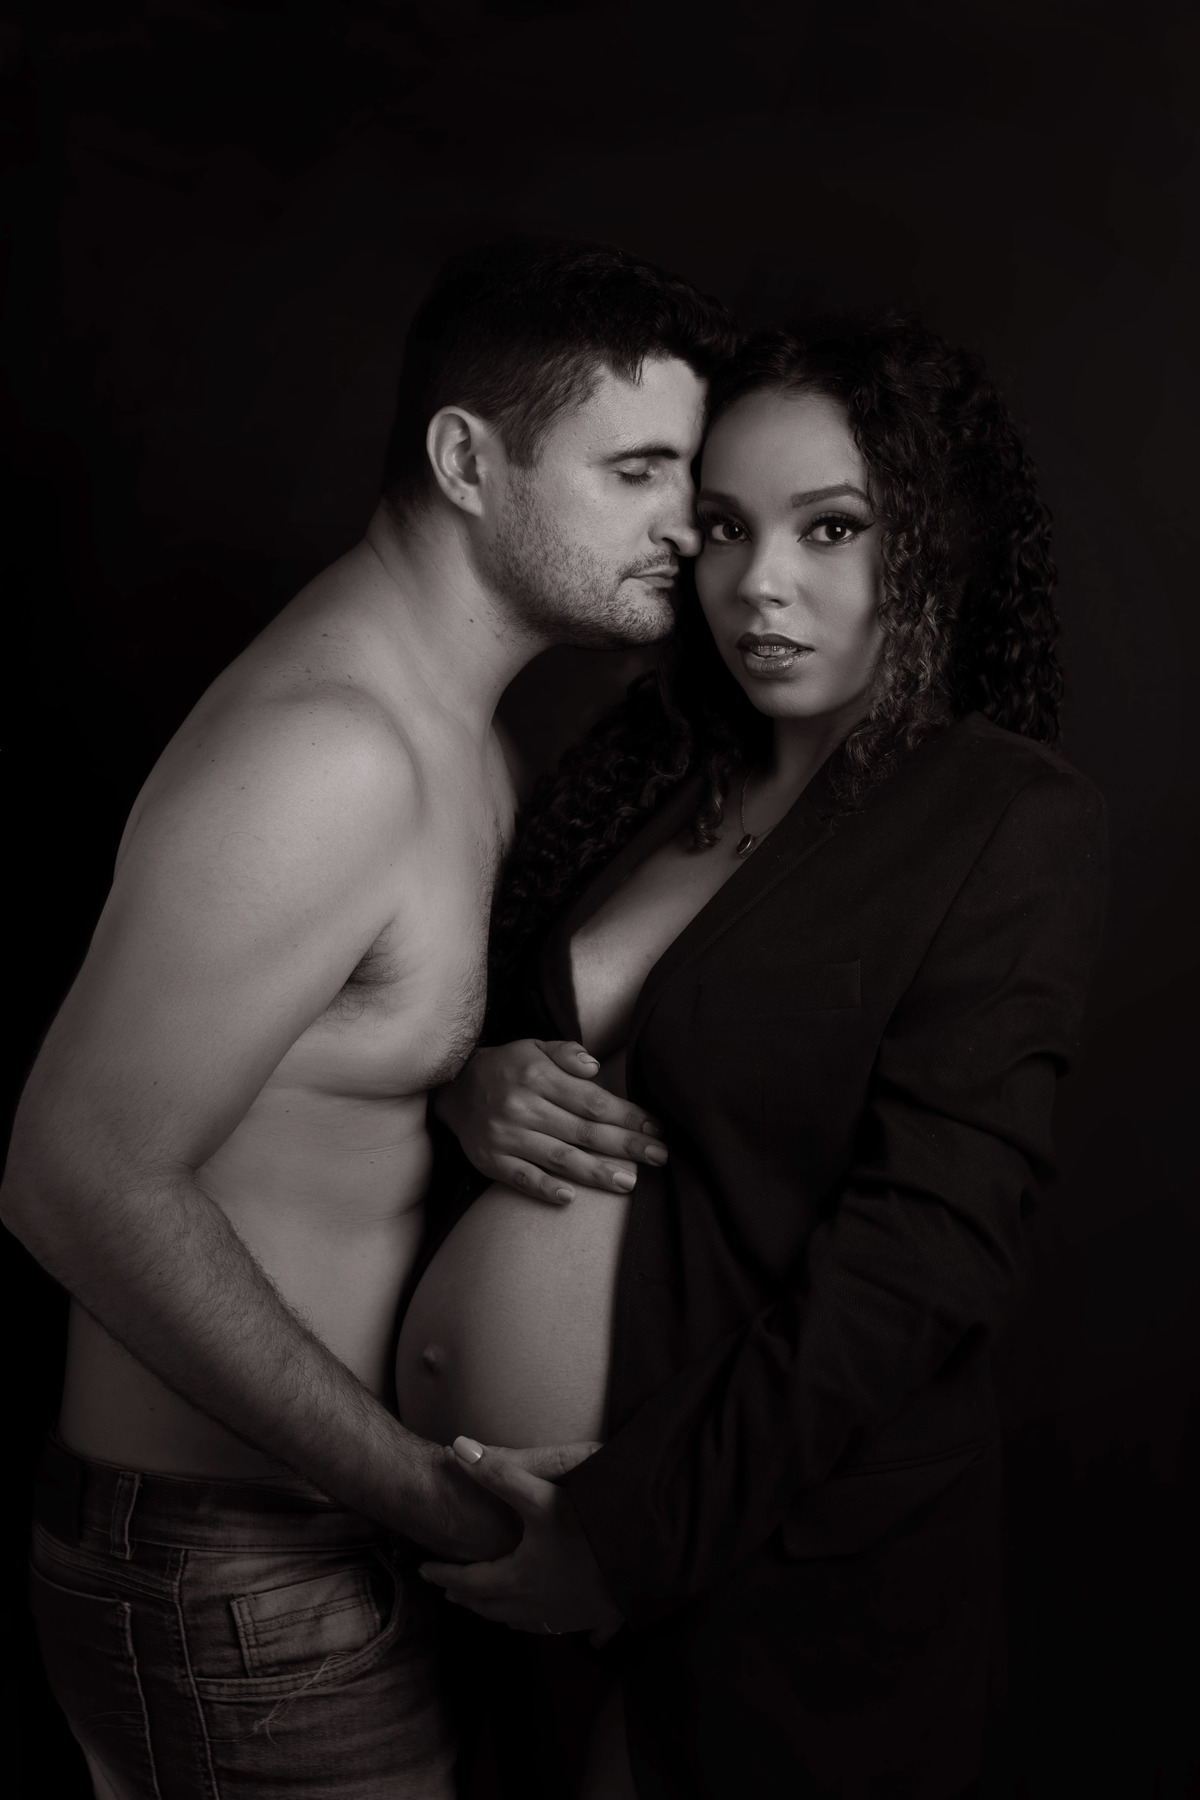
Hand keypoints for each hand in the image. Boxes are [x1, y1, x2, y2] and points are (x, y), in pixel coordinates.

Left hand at [419, 1436, 623, 1636]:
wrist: (643, 1563)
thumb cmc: (588, 1531)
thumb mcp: (540, 1497)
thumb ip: (497, 1473)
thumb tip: (456, 1446)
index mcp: (515, 1578)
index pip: (468, 1580)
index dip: (444, 1573)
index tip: (424, 1569)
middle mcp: (532, 1606)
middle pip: (488, 1606)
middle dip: (466, 1595)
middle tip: (449, 1587)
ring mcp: (560, 1617)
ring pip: (515, 1621)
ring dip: (494, 1610)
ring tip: (485, 1601)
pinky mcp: (584, 1619)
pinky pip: (544, 1626)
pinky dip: (527, 1620)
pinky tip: (536, 1615)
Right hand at [433, 1039, 667, 1205]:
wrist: (453, 1088)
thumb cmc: (506, 1067)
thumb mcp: (534, 1046)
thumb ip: (566, 1053)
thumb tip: (594, 1067)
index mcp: (537, 1077)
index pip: (591, 1101)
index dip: (627, 1115)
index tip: (656, 1127)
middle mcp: (522, 1107)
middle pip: (583, 1131)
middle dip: (626, 1145)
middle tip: (660, 1157)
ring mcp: (506, 1136)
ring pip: (559, 1158)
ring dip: (597, 1172)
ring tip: (630, 1182)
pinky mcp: (491, 1161)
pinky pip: (522, 1178)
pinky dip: (545, 1189)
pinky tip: (570, 1198)